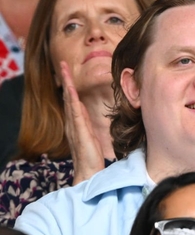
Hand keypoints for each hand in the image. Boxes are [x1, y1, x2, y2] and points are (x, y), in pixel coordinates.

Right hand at [61, 62, 104, 184]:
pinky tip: (71, 90)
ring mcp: (74, 126)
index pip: (72, 100)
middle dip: (65, 80)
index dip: (69, 85)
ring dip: (67, 85)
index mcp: (76, 122)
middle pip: (68, 96)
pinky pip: (75, 113)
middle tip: (62, 64)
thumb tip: (87, 113)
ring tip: (64, 71)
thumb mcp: (92, 135)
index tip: (67, 72)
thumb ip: (88, 124)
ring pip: (69, 101)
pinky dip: (72, 100)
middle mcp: (72, 122)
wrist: (88, 171)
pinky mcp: (79, 131)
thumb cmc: (92, 156)